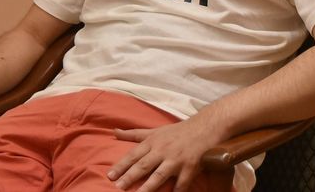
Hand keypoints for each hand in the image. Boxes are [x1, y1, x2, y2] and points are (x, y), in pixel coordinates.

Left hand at [107, 117, 223, 191]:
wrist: (204, 127)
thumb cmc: (176, 131)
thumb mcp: (154, 130)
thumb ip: (134, 134)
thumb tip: (114, 132)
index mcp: (153, 142)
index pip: (134, 155)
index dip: (121, 165)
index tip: (110, 175)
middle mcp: (163, 150)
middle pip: (144, 165)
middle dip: (130, 176)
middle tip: (118, 186)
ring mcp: (176, 159)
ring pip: (160, 175)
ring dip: (148, 186)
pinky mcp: (190, 166)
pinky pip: (182, 183)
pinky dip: (177, 191)